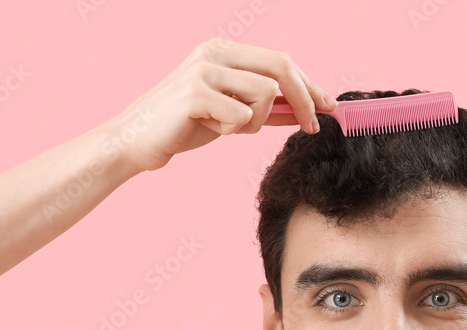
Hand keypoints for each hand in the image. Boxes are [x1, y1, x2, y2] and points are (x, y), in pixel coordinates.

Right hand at [102, 37, 338, 172]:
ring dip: (255, 122)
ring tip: (227, 128)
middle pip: (281, 67)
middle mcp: (214, 52)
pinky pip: (241, 116)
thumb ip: (264, 109)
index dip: (309, 84)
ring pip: (264, 94)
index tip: (329, 106)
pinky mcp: (194, 93)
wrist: (137, 142)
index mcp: (223, 50)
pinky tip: (209, 129)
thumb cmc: (183, 127)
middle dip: (304, 98)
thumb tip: (302, 112)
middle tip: (312, 126)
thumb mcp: (231, 115)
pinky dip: (233, 131)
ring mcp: (203, 69)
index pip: (281, 61)